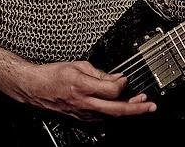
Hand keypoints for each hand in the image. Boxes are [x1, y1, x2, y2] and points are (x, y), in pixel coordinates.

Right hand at [17, 60, 156, 119]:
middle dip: (136, 109)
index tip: (126, 78)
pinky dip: (113, 113)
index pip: (111, 90)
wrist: (35, 88)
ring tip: (140, 104)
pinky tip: (120, 106)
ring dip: (127, 111)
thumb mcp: (78, 65)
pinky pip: (101, 117)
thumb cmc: (53, 74)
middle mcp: (84, 103)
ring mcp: (83, 113)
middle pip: (116, 111)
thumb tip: (117, 78)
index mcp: (83, 86)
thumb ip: (99, 73)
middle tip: (150, 105)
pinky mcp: (81, 118)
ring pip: (110, 117)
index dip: (122, 84)